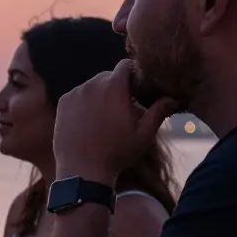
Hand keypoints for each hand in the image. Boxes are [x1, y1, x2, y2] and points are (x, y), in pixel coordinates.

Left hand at [53, 60, 176, 184]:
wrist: (82, 170)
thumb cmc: (118, 153)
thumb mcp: (144, 134)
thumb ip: (159, 111)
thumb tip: (173, 97)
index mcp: (114, 88)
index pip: (126, 66)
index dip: (135, 74)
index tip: (139, 87)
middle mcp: (92, 85)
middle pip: (109, 76)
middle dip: (118, 86)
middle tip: (125, 106)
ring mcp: (75, 93)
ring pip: (93, 85)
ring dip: (101, 94)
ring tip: (107, 116)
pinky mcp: (63, 103)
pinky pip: (78, 95)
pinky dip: (86, 102)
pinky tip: (90, 120)